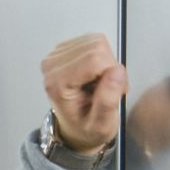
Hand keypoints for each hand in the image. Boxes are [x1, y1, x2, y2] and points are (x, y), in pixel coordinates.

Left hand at [41, 34, 127, 153]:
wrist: (74, 128)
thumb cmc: (86, 128)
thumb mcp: (101, 125)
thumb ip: (108, 101)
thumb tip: (117, 71)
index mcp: (57, 84)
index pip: (95, 59)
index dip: (112, 72)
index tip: (112, 92)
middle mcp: (52, 66)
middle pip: (97, 47)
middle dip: (110, 67)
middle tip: (108, 89)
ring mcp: (56, 55)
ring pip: (97, 41)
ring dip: (107, 62)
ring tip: (102, 84)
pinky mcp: (64, 48)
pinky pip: (93, 41)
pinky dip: (101, 57)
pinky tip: (96, 74)